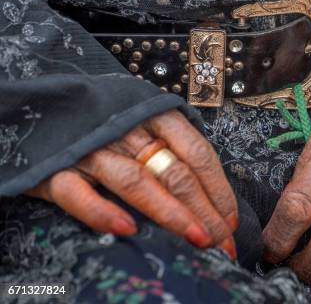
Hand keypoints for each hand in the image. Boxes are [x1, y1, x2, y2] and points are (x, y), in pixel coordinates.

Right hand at [26, 109, 238, 257]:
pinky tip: (128, 230)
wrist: (42, 106)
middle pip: (174, 172)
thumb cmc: (108, 119)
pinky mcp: (56, 169)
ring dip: (170, 213)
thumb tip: (212, 197)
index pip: (197, 153)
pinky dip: (102, 212)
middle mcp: (126, 129)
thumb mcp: (146, 120)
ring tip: (196, 239)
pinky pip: (79, 194)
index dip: (218, 189)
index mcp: (155, 114)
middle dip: (204, 210)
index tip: (230, 220)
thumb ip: (174, 148)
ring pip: (136, 182)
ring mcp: (91, 148)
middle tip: (221, 241)